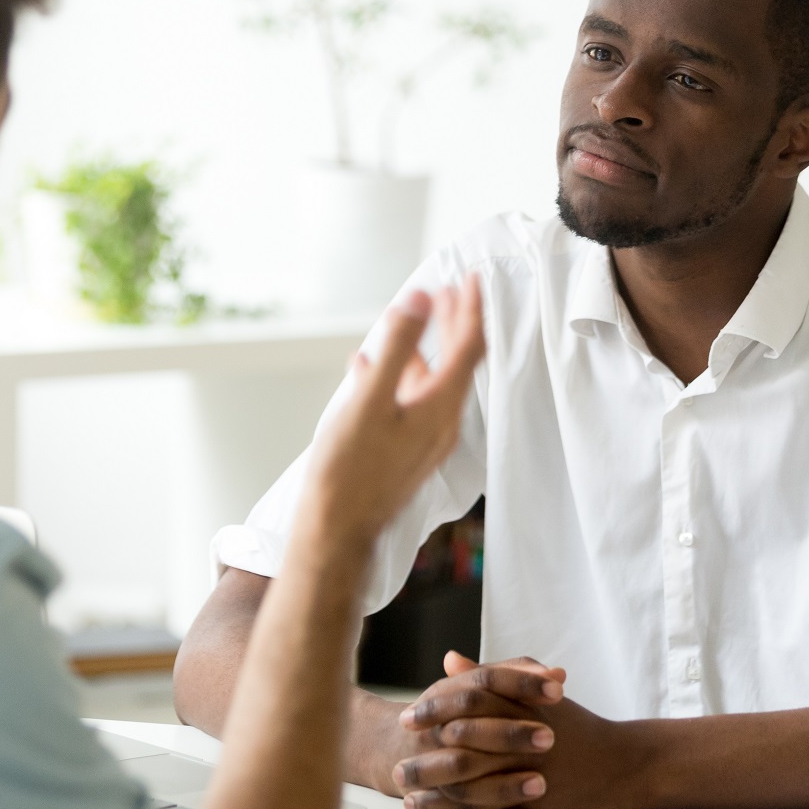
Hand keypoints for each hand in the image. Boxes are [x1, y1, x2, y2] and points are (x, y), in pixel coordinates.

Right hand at [303, 276, 484, 537]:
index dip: (471, 309)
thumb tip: (419, 300)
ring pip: (432, 382)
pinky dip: (398, 377)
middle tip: (448, 290)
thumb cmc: (349, 470)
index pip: (469, 347)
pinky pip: (410, 402)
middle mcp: (442, 423)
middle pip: (457, 363)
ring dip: (423, 348)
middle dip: (453, 323)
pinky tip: (368, 368)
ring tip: (408, 322)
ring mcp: (424, 439)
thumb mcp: (370, 399)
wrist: (336, 530)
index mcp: (440, 407)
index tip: (470, 278)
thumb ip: (397, 347)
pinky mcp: (405, 450)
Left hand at [397, 656, 645, 808]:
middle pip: (462, 748)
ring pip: (470, 786)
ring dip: (433, 788)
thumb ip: (492, 676)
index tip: (407, 716)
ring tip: (404, 788)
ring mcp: (528, 779)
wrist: (625, 765)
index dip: (434, 711)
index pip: (469, 705)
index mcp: (522, 711)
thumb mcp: (537, 695)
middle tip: (397, 759)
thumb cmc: (578, 726)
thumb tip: (449, 658)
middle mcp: (523, 745)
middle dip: (425, 755)